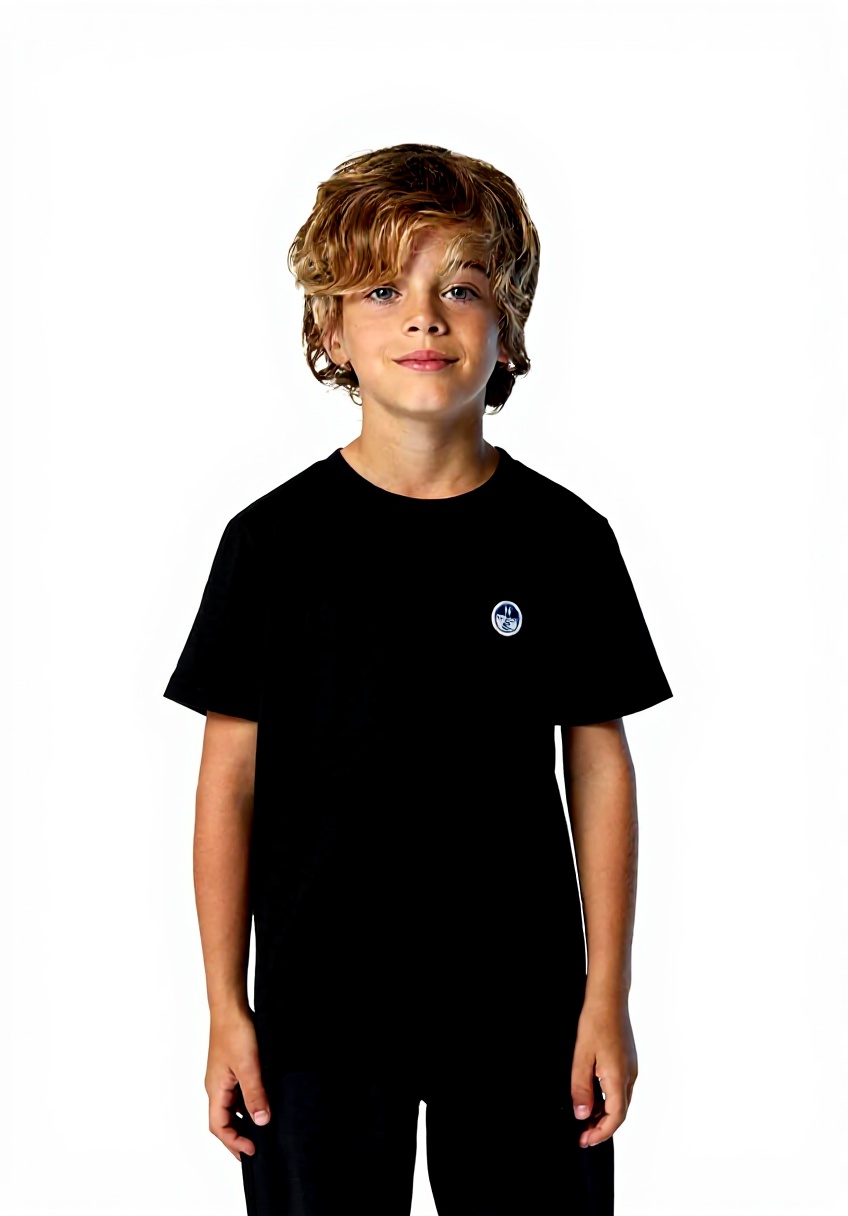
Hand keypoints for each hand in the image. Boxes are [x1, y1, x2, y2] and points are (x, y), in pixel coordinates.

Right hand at [205, 1006, 271, 1161]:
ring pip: (229, 1107)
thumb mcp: (249, 1066)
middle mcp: (216, 1086)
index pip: (219, 1127)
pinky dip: (245, 1104)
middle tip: (254, 1148)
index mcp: (215, 1090)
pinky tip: (258, 1103)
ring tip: (258, 1130)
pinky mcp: (230, 1068)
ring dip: (241, 1121)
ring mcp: (222, 1077)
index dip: (234, 1142)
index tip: (252, 1150)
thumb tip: (261, 1122)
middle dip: (236, 1137)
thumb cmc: (234, 1032)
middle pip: (222, 1121)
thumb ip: (255, 1095)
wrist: (231, 1007)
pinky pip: (235, 1094)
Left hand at [570, 995, 636, 1148]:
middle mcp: (630, 1076)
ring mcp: (631, 1068)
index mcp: (619, 1077)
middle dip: (602, 1127)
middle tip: (582, 1134)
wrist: (609, 997)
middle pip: (620, 1112)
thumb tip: (582, 1116)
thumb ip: (581, 1088)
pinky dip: (608, 1099)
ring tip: (584, 1118)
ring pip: (620, 1101)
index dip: (600, 1133)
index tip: (585, 1141)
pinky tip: (593, 1096)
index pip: (615, 1118)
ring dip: (605, 1113)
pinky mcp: (628, 1060)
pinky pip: (620, 1088)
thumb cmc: (595, 1022)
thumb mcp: (581, 1057)